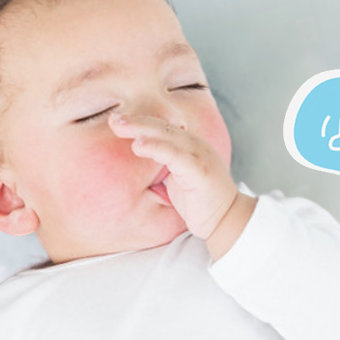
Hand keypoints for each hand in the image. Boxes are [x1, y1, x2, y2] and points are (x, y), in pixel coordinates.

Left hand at [108, 113, 255, 258]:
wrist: (227, 221)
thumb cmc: (199, 203)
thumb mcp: (176, 179)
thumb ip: (162, 167)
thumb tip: (139, 162)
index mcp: (189, 146)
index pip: (161, 128)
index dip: (139, 122)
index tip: (117, 120)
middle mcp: (195, 145)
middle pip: (161, 126)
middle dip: (136, 121)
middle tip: (113, 119)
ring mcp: (199, 155)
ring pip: (167, 135)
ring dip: (141, 129)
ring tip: (120, 126)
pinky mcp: (200, 169)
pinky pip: (175, 155)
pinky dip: (156, 147)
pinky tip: (139, 145)